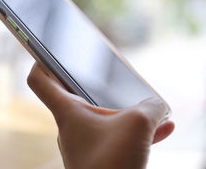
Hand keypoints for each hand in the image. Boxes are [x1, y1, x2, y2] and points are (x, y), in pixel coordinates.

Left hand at [27, 63, 174, 168]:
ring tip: (150, 105)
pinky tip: (164, 129)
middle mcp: (72, 127)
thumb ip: (152, 106)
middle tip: (110, 72)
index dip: (41, 59)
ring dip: (126, 111)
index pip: (40, 80)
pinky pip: (120, 137)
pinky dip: (137, 132)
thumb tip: (159, 105)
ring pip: (106, 118)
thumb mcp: (138, 124)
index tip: (47, 48)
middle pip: (78, 95)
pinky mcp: (102, 159)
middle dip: (98, 84)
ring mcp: (87, 144)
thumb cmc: (114, 164)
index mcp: (68, 112)